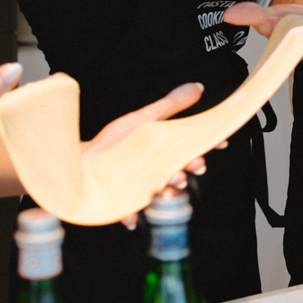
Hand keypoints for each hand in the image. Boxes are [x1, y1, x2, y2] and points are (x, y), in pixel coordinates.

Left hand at [82, 81, 208, 227]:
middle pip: (179, 170)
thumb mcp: (145, 119)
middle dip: (188, 169)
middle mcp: (156, 171)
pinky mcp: (123, 202)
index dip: (206, 145)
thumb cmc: (114, 142)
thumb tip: (197, 86)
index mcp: (164, 152)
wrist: (82, 160)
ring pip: (160, 192)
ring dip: (167, 193)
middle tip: (194, 165)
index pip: (190, 148)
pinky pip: (128, 211)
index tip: (219, 143)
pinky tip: (132, 216)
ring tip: (167, 188)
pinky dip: (131, 215)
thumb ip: (172, 105)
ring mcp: (141, 188)